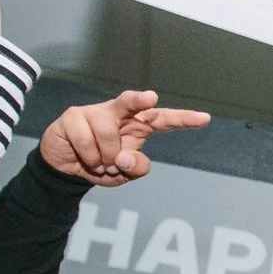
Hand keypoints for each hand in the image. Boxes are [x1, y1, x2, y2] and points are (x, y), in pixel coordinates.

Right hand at [39, 91, 211, 184]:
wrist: (67, 168)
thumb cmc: (101, 164)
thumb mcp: (124, 175)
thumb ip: (135, 168)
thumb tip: (124, 157)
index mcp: (137, 125)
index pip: (163, 120)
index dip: (183, 119)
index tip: (205, 118)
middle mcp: (118, 113)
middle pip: (132, 102)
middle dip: (140, 100)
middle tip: (151, 98)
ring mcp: (94, 111)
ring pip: (107, 132)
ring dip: (104, 157)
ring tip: (99, 163)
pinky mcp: (73, 116)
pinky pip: (85, 139)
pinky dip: (88, 157)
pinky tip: (84, 158)